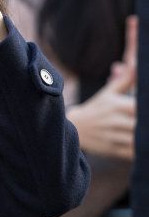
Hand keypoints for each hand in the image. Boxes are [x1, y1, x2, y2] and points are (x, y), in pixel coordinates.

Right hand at [67, 16, 136, 159]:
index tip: (148, 109)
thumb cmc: (96, 108)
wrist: (74, 128)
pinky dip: (142, 150)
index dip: (148, 109)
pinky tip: (144, 145)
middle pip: (143, 125)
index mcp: (118, 105)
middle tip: (147, 122)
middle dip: (147, 124)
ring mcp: (115, 137)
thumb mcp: (108, 93)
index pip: (142, 107)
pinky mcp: (115, 150)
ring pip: (141, 140)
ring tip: (147, 132)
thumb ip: (126, 80)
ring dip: (146, 137)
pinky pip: (135, 153)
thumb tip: (136, 64)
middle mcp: (117, 121)